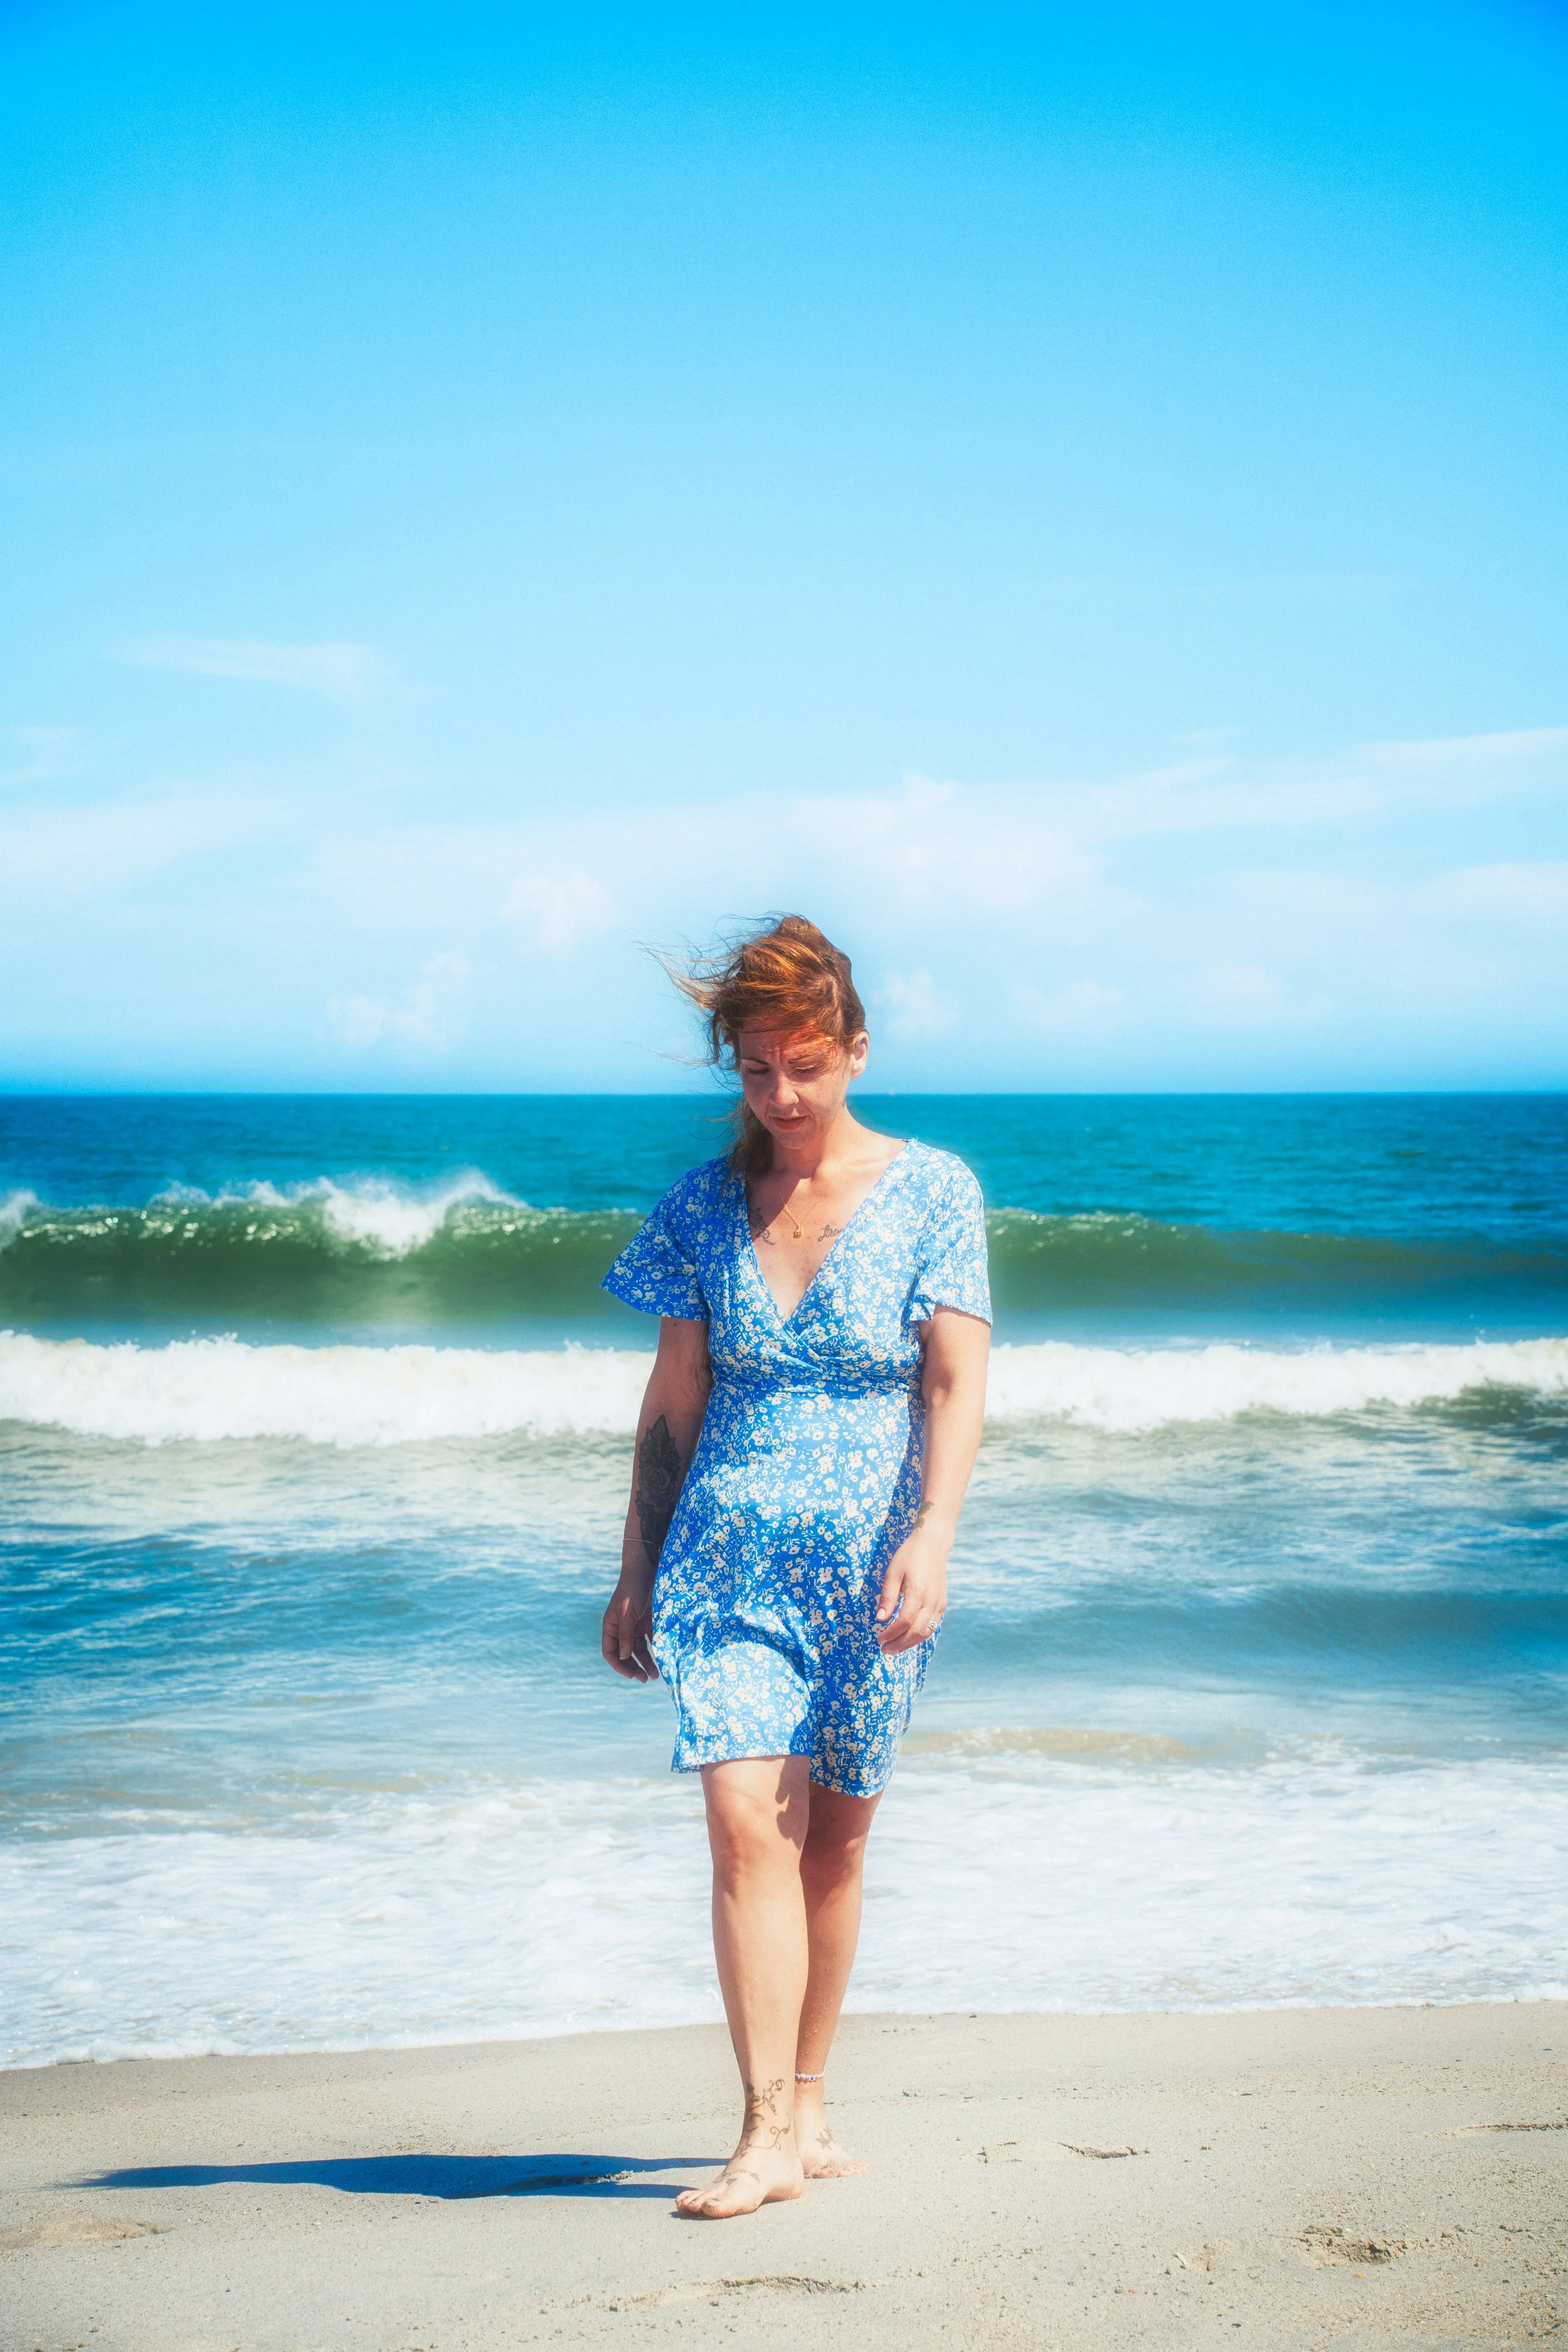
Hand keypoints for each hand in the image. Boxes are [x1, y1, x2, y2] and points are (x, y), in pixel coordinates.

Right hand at [602, 1578, 659, 1680]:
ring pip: (639, 1650)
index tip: (631, 1674)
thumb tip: (622, 1657)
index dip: (619, 1665)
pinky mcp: (648, 1622)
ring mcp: (635, 1626)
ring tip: (656, 1675)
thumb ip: (625, 1635)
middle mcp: (622, 1629)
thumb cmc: (633, 1590)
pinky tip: (664, 1657)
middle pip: (625, 1654)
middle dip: (634, 1667)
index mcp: (611, 1627)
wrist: (646, 1570)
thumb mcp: (627, 1613)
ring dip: (647, 1662)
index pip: (610, 1652)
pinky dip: (656, 1649)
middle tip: (645, 1679)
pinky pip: (651, 1640)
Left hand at [874, 1517, 949, 1652]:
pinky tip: (908, 1638)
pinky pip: (932, 1626)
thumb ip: (888, 1597)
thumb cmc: (909, 1556)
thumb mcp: (893, 1573)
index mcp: (918, 1593)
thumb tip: (880, 1619)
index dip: (891, 1634)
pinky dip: (920, 1635)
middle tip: (884, 1650)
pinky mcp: (942, 1604)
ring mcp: (939, 1604)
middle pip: (916, 1631)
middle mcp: (931, 1601)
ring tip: (894, 1649)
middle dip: (899, 1644)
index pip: (904, 1622)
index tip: (878, 1639)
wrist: (933, 1544)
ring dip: (910, 1643)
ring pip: (926, 1632)